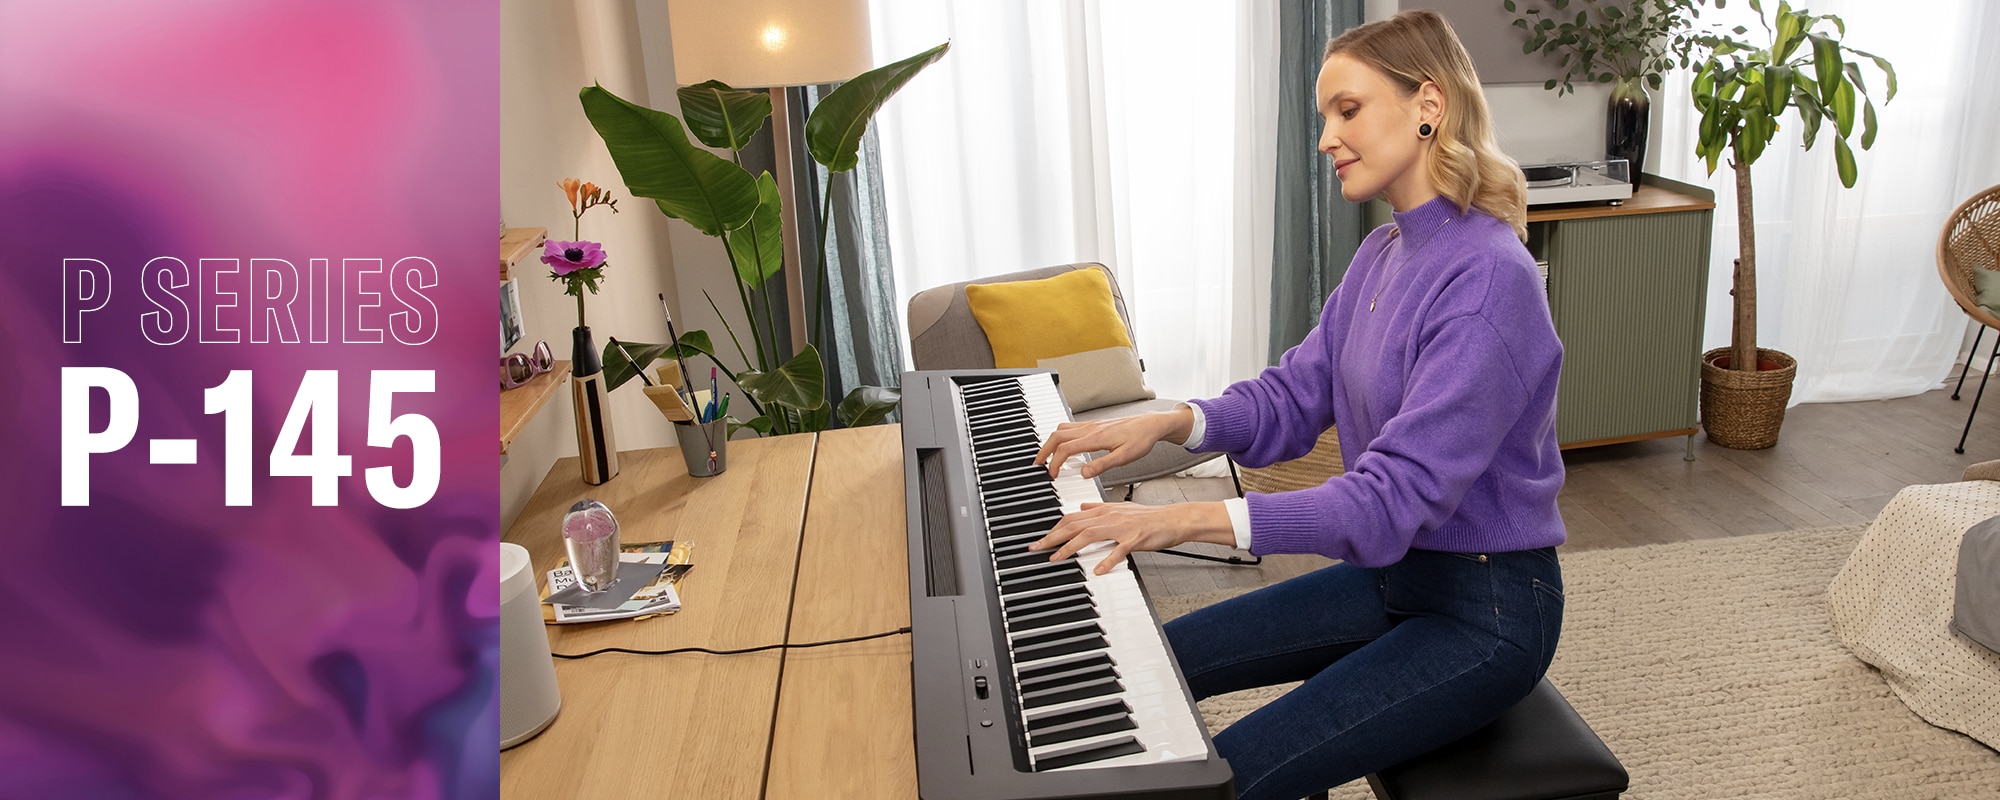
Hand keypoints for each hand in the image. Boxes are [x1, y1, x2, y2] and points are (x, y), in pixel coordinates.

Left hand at [1029, 501, 1233, 574]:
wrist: (1173, 520)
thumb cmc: (1149, 517)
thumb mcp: (1121, 508)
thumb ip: (1099, 508)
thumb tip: (1082, 507)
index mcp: (1105, 511)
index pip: (1073, 517)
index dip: (1054, 528)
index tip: (1041, 539)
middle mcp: (1109, 517)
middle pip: (1074, 525)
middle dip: (1052, 537)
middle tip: (1036, 548)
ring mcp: (1121, 528)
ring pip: (1089, 535)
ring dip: (1070, 547)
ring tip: (1056, 558)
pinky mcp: (1134, 539)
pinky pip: (1118, 551)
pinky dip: (1107, 560)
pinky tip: (1097, 571)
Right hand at [1032, 406, 1192, 479]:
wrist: (1151, 424)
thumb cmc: (1141, 439)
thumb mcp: (1124, 457)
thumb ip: (1102, 465)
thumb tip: (1084, 474)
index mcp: (1095, 437)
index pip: (1066, 449)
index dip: (1055, 462)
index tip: (1052, 475)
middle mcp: (1090, 428)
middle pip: (1057, 436)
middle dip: (1044, 450)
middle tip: (1037, 465)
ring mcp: (1091, 424)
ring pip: (1062, 429)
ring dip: (1051, 442)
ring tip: (1046, 456)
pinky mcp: (1095, 424)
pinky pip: (1070, 427)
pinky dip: (1060, 437)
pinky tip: (1063, 446)